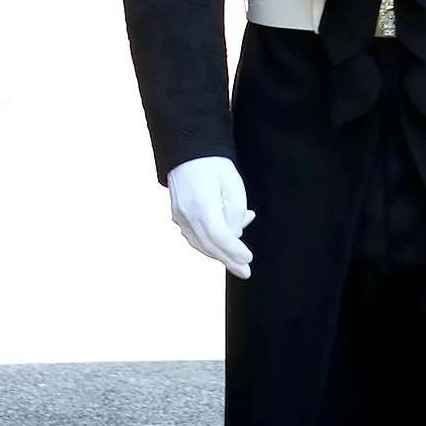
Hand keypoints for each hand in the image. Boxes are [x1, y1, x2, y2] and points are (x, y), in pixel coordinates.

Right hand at [167, 156, 254, 278]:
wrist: (189, 153)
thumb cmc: (215, 167)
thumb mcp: (233, 185)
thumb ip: (235, 213)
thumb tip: (234, 236)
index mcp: (202, 204)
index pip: (219, 235)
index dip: (234, 250)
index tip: (248, 259)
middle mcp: (187, 213)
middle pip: (209, 245)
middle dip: (229, 260)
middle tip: (245, 272)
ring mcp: (179, 216)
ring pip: (200, 244)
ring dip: (220, 253)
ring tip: (238, 258)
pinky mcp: (177, 216)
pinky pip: (194, 236)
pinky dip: (210, 242)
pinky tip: (226, 239)